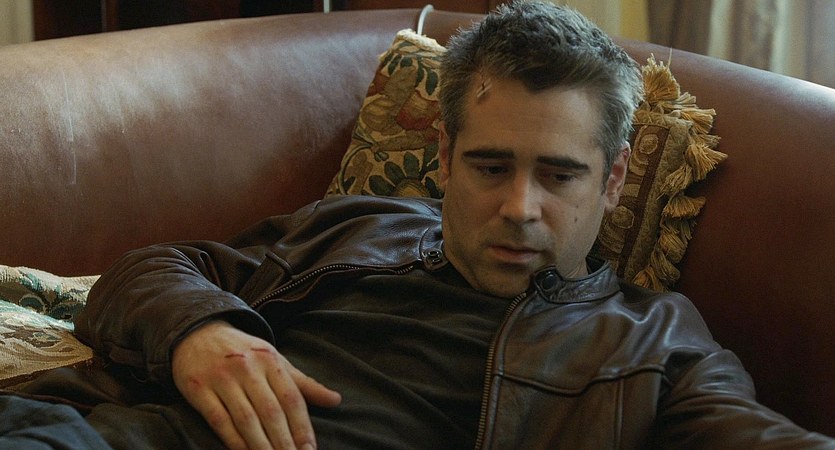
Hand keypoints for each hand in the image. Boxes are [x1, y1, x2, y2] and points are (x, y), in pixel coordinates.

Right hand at [172, 320, 341, 449]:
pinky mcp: (198, 389)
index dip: (302, 427)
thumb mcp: (274, 360)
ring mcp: (222, 378)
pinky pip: (219, 420)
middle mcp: (247, 367)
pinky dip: (234, 441)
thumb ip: (303, 383)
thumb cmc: (244, 352)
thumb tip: (335, 400)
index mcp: (269, 360)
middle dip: (285, 442)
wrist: (197, 332)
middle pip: (271, 411)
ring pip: (246, 419)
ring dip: (261, 446)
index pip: (291, 398)